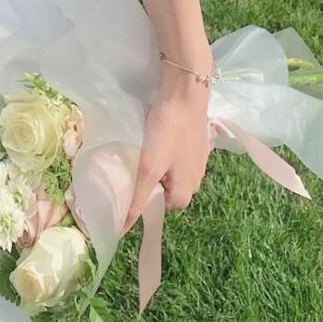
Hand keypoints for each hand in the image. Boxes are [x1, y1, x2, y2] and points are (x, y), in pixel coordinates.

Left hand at [121, 72, 211, 234]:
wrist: (186, 93)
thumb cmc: (168, 131)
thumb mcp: (149, 166)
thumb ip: (138, 196)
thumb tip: (123, 228)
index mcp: (186, 191)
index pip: (159, 207)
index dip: (142, 199)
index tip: (127, 184)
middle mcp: (196, 180)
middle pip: (166, 190)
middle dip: (150, 182)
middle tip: (132, 165)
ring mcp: (199, 161)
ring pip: (172, 173)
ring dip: (158, 166)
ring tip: (142, 151)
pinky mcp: (197, 143)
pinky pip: (177, 156)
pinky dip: (165, 152)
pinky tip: (156, 138)